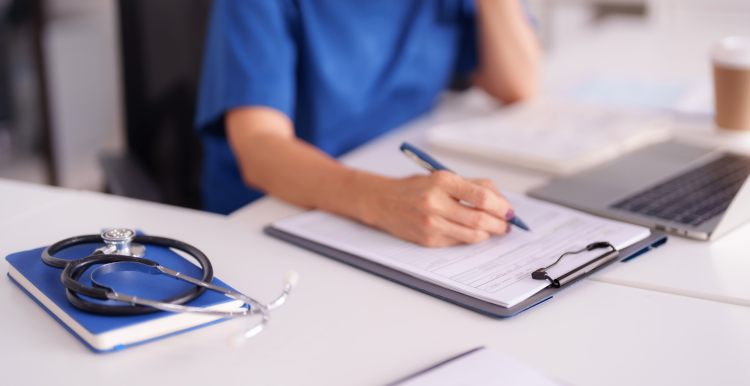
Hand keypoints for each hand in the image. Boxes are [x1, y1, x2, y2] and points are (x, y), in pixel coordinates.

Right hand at [360, 171, 513, 246]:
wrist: (382, 202)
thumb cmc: (415, 188)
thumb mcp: (442, 177)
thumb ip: (472, 186)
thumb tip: (501, 202)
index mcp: (441, 181)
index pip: (482, 196)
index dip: (501, 206)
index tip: (509, 211)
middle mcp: (435, 203)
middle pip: (480, 219)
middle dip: (500, 224)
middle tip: (507, 224)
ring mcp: (430, 224)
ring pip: (473, 235)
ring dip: (488, 233)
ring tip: (492, 229)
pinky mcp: (428, 240)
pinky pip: (459, 242)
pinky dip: (470, 237)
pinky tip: (470, 231)